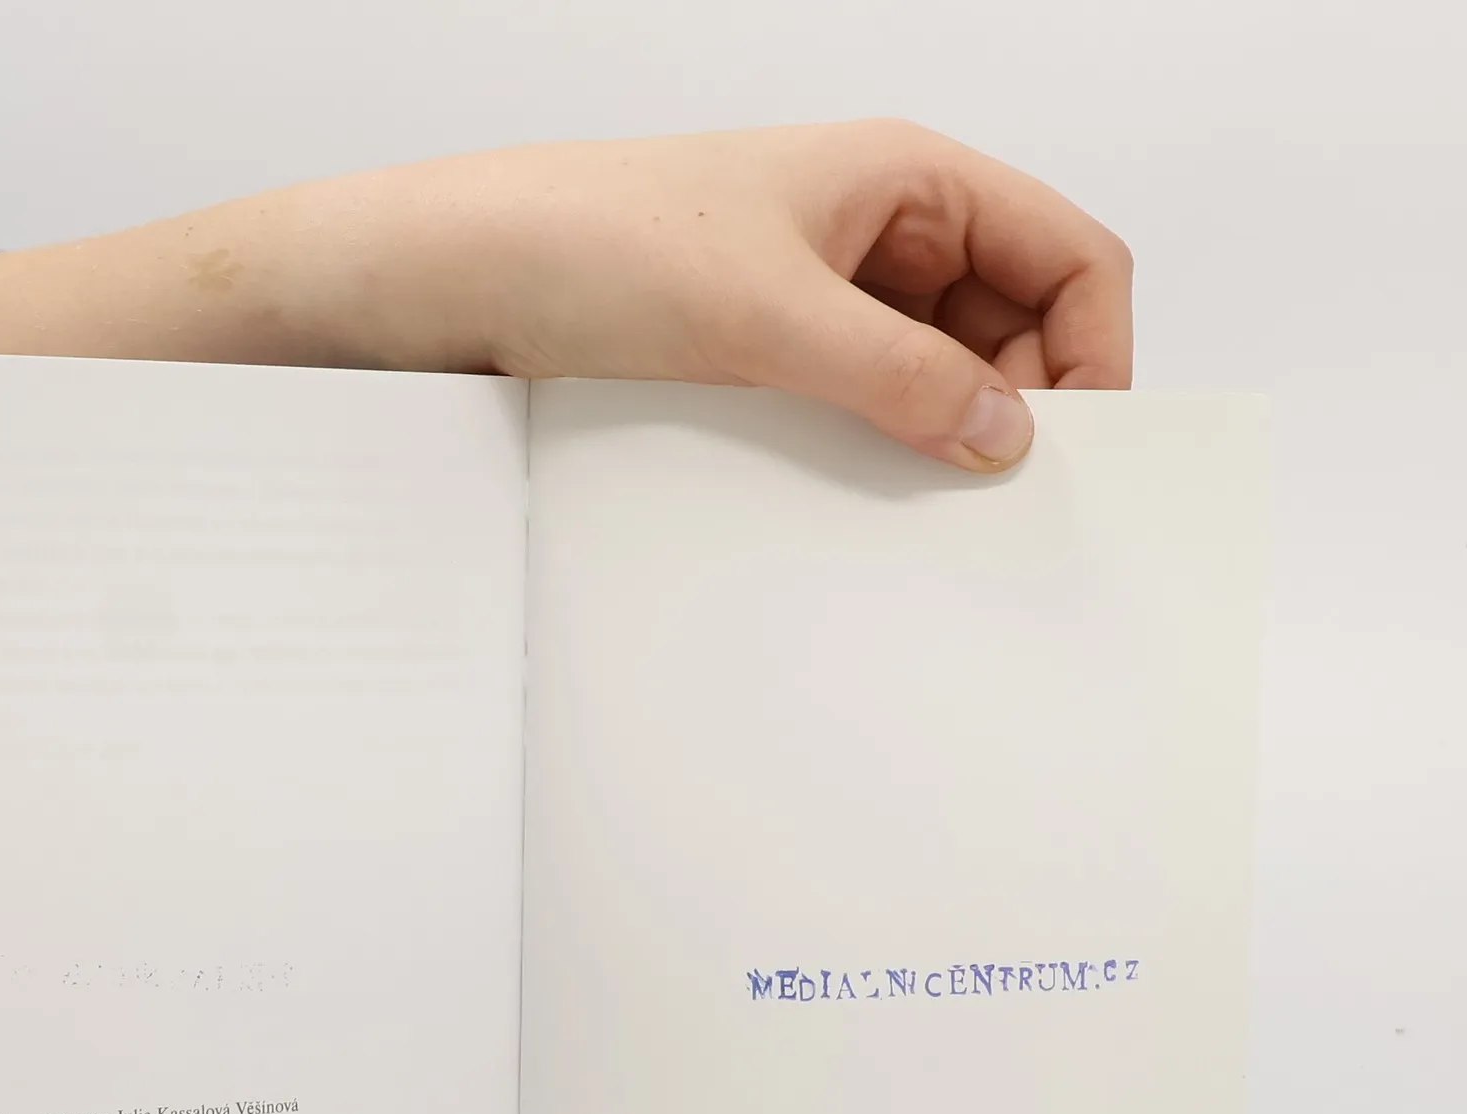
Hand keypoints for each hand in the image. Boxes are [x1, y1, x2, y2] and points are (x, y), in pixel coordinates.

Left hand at [0, 121, 1130, 472]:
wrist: (436, 282)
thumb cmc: (581, 243)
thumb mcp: (764, 315)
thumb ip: (899, 378)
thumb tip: (1008, 436)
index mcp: (900, 178)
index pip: (1064, 254)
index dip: (1094, 351)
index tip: (1073, 454)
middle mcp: (868, 233)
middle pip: (1011, 323)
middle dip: (1022, 409)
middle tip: (1000, 509)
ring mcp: (812, 299)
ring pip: (930, 376)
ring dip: (939, 441)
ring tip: (924, 518)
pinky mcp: (754, 358)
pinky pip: (849, 409)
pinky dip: (869, 455)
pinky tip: (856, 509)